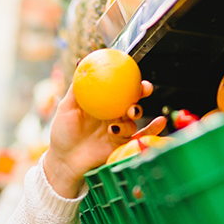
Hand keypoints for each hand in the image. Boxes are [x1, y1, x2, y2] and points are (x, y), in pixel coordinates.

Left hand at [43, 81, 166, 197]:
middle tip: (141, 91)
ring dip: (134, 114)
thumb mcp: (66, 108)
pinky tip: (160, 123)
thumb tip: (82, 62)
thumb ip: (76, 88)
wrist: (63, 161)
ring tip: (125, 116)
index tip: (133, 72)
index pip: (119, 88)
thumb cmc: (62, 134)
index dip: (129, 79)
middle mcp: (112, 114)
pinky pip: (140, 136)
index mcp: (102, 103)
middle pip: (132, 99)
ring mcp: (118, 129)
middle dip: (141, 92)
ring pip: (134, 118)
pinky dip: (153, 129)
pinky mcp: (122, 144)